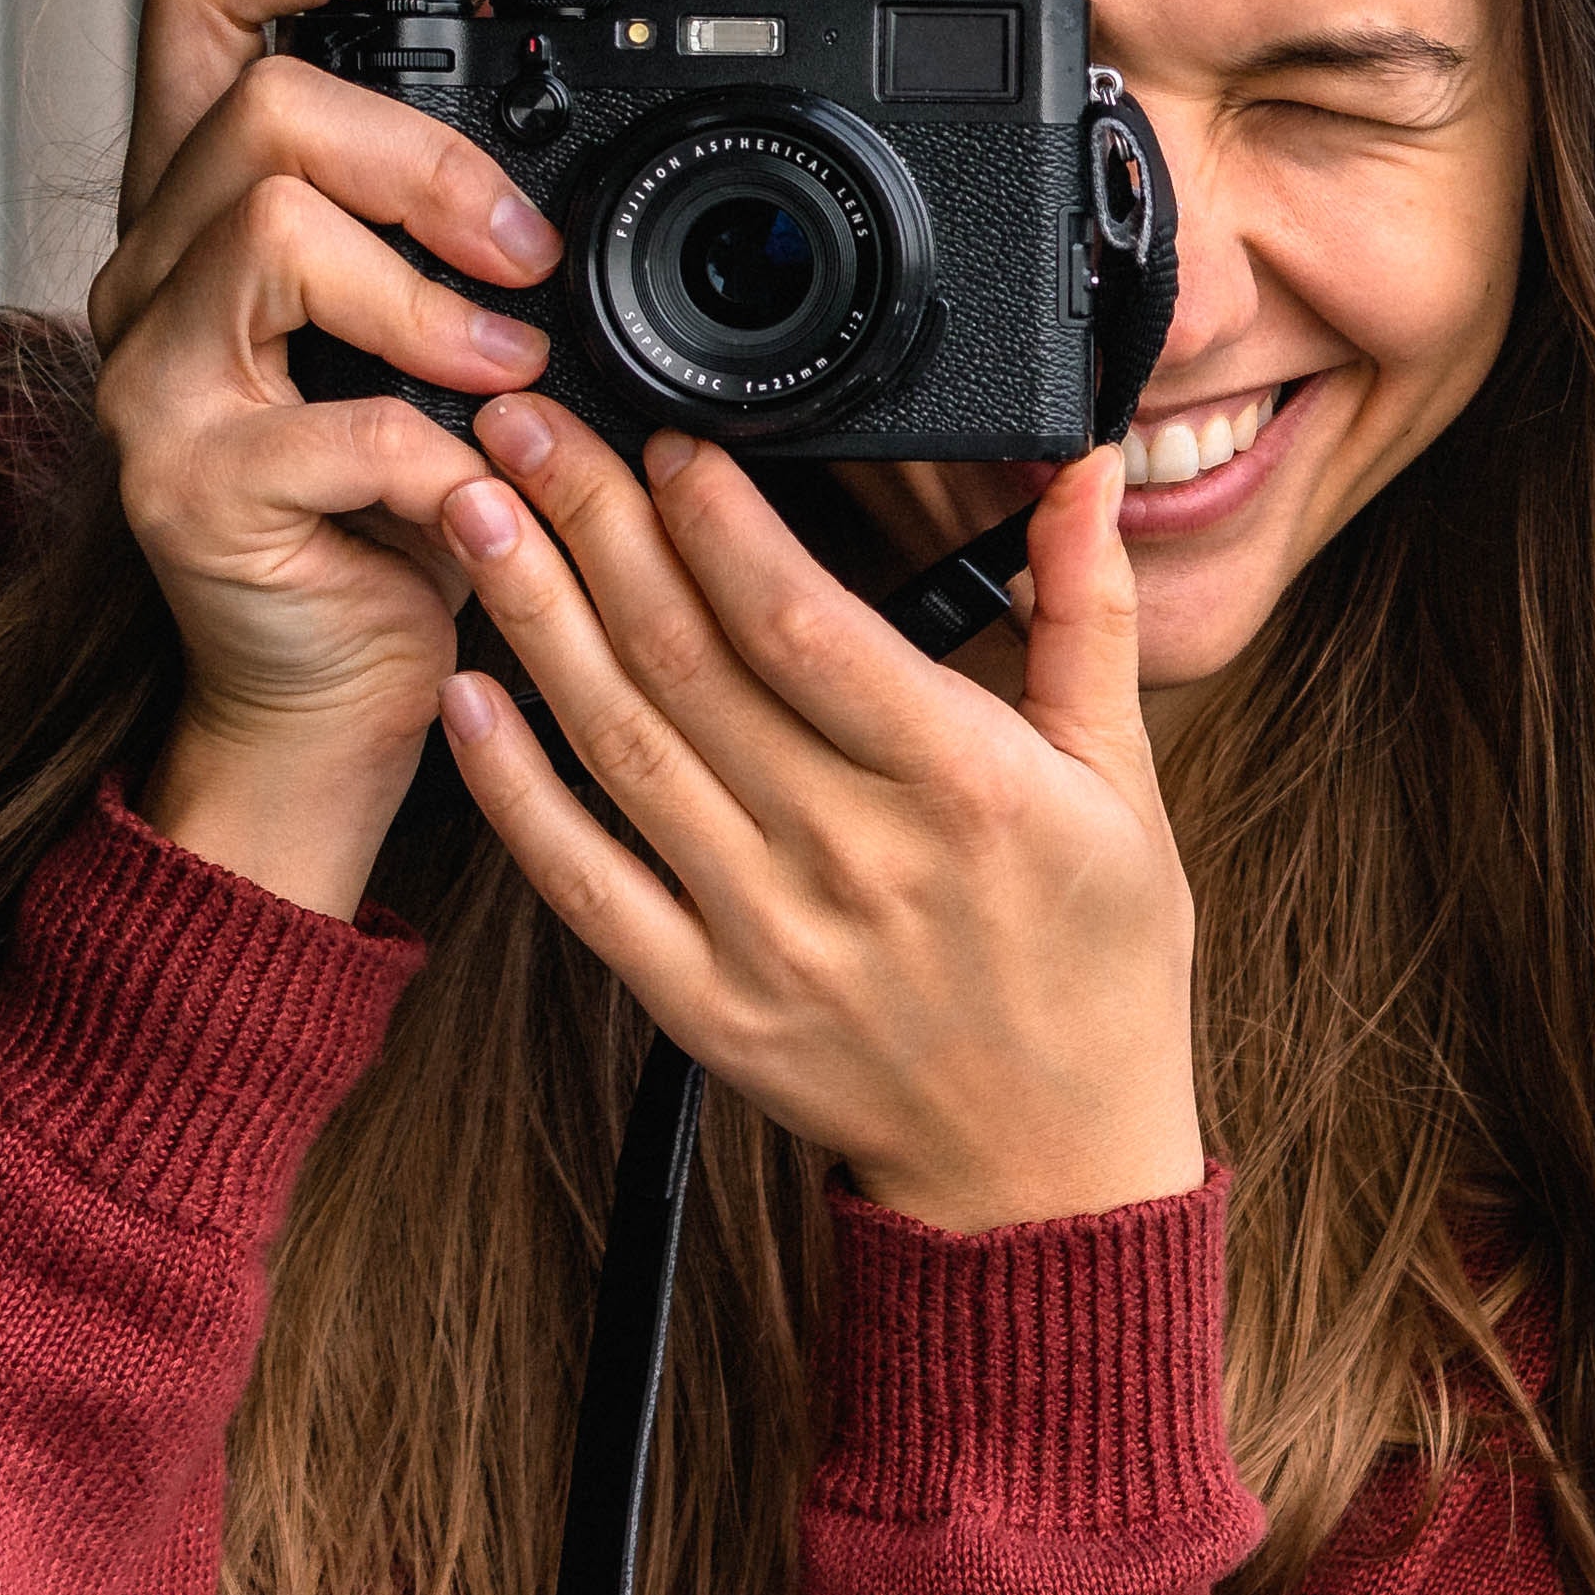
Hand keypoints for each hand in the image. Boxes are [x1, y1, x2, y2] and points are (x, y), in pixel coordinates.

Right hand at [81, 0, 574, 916]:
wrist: (329, 697)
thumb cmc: (392, 512)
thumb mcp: (439, 338)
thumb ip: (467, 221)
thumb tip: (569, 68)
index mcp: (203, 208)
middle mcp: (147, 276)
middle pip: (260, 110)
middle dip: (428, 160)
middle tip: (530, 254)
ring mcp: (148, 381)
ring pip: (270, 232)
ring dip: (428, 301)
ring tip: (514, 379)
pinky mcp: (186, 489)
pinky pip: (325, 424)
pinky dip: (437, 454)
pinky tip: (482, 492)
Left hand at [424, 407, 1204, 1232]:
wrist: (1047, 1169)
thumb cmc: (1095, 966)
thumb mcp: (1124, 782)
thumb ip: (1087, 613)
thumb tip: (1085, 469)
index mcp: (965, 789)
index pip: (809, 626)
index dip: (720, 523)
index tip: (670, 438)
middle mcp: (855, 859)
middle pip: (693, 663)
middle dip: (597, 525)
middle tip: (527, 425)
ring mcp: (767, 940)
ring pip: (625, 751)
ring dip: (537, 621)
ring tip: (475, 512)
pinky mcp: (703, 1008)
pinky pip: (586, 885)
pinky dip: (517, 793)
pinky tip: (470, 699)